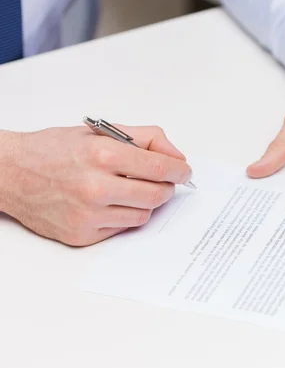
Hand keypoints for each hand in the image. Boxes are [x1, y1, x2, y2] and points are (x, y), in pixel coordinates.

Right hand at [0, 125, 191, 246]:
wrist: (11, 173)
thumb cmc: (54, 150)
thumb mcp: (100, 132)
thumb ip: (145, 138)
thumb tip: (176, 156)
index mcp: (103, 155)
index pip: (161, 167)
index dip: (179, 170)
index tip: (184, 171)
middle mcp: (96, 186)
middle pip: (158, 195)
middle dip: (167, 187)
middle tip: (163, 181)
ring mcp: (88, 215)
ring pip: (143, 215)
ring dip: (146, 203)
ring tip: (131, 189)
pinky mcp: (82, 235)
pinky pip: (122, 228)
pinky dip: (124, 216)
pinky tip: (110, 203)